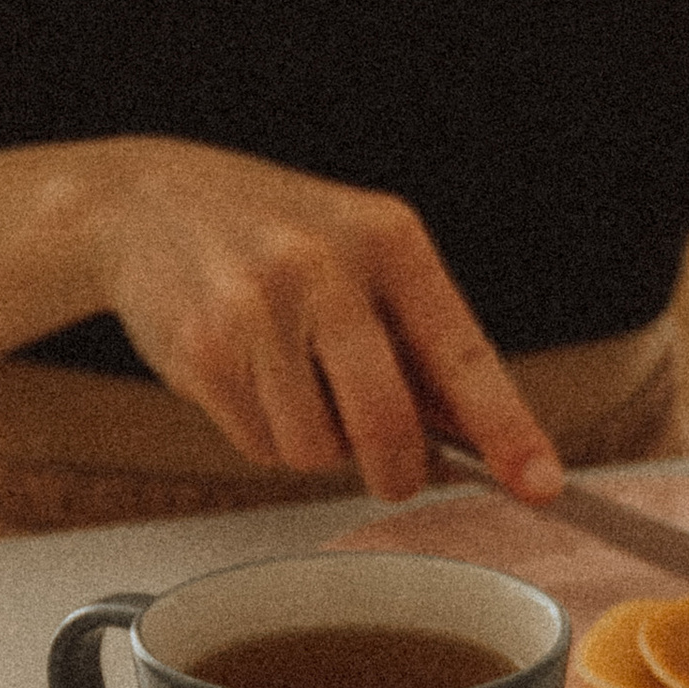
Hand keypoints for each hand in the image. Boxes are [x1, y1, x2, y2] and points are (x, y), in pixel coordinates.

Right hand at [90, 137, 563, 505]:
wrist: (147, 203)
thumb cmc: (278, 240)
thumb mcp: (366, 258)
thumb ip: (420, 344)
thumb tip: (480, 444)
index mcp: (390, 240)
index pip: (463, 355)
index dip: (506, 430)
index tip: (541, 484)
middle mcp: (324, 268)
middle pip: (387, 423)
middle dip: (397, 469)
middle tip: (394, 472)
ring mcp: (256, 307)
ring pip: (317, 450)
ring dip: (316, 444)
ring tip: (293, 382)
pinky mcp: (201, 350)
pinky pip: (260, 446)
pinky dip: (264, 435)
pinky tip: (248, 378)